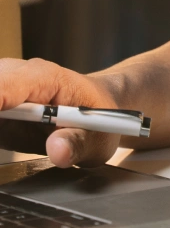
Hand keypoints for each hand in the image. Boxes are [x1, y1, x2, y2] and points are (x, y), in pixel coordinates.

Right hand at [0, 58, 124, 167]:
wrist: (101, 107)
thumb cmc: (101, 117)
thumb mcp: (99, 138)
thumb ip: (79, 143)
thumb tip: (57, 150)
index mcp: (46, 78)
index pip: (5, 86)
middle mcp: (20, 76)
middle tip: (4, 137)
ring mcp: (6, 87)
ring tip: (6, 137)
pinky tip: (5, 137)